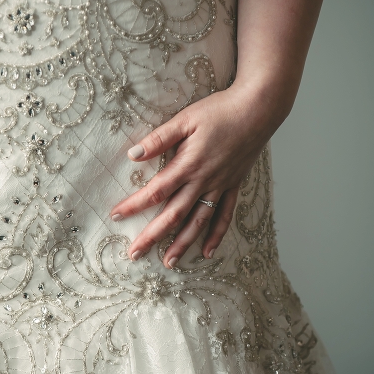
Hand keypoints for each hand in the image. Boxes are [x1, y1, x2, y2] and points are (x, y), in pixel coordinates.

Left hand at [109, 85, 275, 265]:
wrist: (257, 110)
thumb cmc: (219, 110)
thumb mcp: (185, 119)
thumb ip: (160, 139)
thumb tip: (133, 155)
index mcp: (188, 164)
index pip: (156, 190)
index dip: (134, 204)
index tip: (116, 216)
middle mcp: (204, 181)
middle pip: (174, 215)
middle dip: (152, 235)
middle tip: (134, 253)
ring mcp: (221, 186)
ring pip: (198, 222)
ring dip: (182, 244)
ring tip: (168, 263)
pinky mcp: (234, 185)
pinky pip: (224, 216)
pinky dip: (216, 235)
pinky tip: (207, 252)